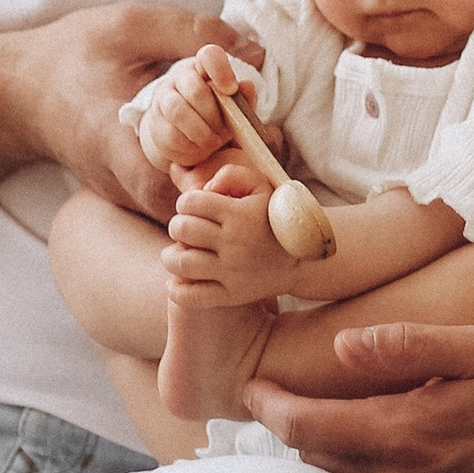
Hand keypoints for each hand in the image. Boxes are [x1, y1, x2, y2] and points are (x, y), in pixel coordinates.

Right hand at [14, 6, 260, 224]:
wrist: (20, 91)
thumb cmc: (72, 54)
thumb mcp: (130, 27)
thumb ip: (192, 35)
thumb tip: (256, 53)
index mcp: (116, 144)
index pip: (179, 185)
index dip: (224, 163)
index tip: (244, 116)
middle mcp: (122, 183)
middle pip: (198, 200)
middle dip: (238, 161)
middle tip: (257, 113)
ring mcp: (128, 194)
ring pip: (194, 201)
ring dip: (226, 164)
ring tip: (239, 118)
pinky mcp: (132, 193)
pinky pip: (181, 191)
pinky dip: (206, 165)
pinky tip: (217, 129)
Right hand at [125, 41, 262, 178]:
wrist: (187, 136)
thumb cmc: (216, 115)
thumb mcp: (235, 107)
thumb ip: (244, 98)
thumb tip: (247, 86)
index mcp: (204, 68)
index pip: (209, 56)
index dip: (220, 70)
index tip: (231, 89)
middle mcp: (180, 79)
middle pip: (194, 89)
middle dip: (213, 114)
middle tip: (225, 131)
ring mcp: (163, 100)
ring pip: (178, 111)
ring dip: (201, 132)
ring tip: (214, 142)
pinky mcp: (155, 124)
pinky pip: (170, 135)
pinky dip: (189, 147)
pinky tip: (199, 149)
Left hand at [163, 167, 300, 303]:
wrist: (303, 259)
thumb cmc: (273, 217)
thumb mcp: (262, 186)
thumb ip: (231, 175)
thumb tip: (205, 189)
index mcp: (240, 215)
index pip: (190, 202)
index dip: (186, 203)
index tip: (194, 209)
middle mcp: (235, 244)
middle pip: (181, 229)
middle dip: (178, 225)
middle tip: (187, 229)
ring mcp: (232, 273)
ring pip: (180, 263)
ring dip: (171, 256)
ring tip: (178, 253)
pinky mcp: (231, 296)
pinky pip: (190, 297)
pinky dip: (175, 289)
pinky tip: (178, 279)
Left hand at [244, 324, 473, 472]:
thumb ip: (411, 343)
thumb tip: (345, 343)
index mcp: (402, 434)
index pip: (305, 426)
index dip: (269, 406)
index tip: (252, 388)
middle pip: (315, 460)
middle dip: (292, 430)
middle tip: (281, 401)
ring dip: (325, 457)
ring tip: (320, 425)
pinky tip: (372, 457)